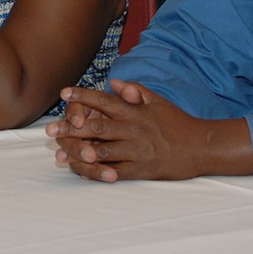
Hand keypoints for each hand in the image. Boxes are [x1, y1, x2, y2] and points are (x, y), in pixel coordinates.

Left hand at [45, 81, 219, 180]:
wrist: (201, 146)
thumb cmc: (178, 122)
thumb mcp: (158, 101)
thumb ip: (135, 90)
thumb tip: (113, 82)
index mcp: (136, 112)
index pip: (105, 101)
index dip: (83, 96)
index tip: (63, 93)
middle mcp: (134, 130)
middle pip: (97, 127)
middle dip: (72, 128)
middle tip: (50, 130)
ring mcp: (137, 151)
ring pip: (103, 150)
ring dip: (79, 152)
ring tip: (60, 154)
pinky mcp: (142, 170)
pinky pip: (116, 171)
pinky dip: (99, 172)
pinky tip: (83, 171)